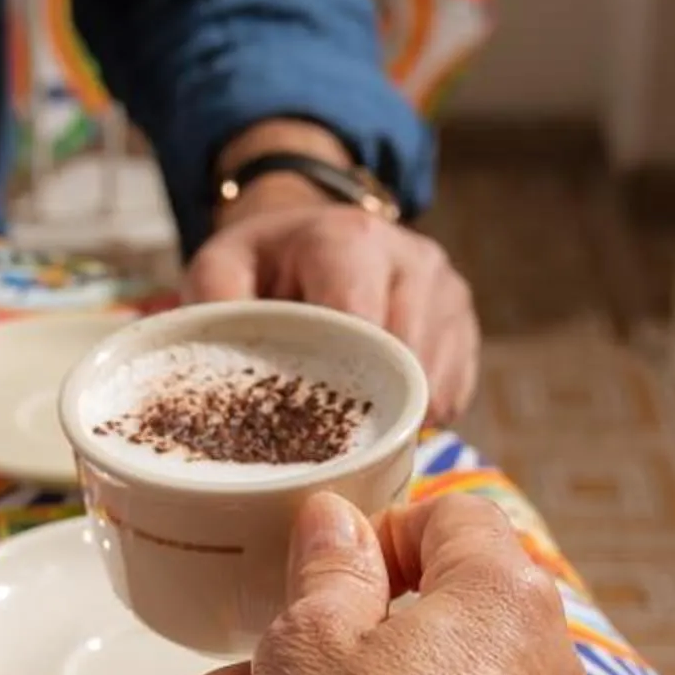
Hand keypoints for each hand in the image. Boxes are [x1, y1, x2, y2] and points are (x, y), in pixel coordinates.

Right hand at [142, 493, 582, 674]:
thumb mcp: (310, 640)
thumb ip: (324, 568)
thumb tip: (335, 521)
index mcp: (503, 591)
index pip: (449, 516)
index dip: (372, 531)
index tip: (310, 568)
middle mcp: (533, 658)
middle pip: (413, 615)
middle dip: (307, 635)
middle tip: (239, 652)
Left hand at [185, 194, 478, 422]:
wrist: (308, 232)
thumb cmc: (263, 262)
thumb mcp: (220, 270)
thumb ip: (213, 310)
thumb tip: (210, 371)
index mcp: (350, 241)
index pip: (363, 328)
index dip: (339, 384)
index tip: (307, 425)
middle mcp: (412, 258)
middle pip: (406, 362)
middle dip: (366, 409)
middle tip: (325, 441)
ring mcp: (446, 289)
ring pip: (436, 383)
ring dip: (395, 415)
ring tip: (348, 421)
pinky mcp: (464, 320)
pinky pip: (454, 391)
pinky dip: (419, 413)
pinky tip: (380, 408)